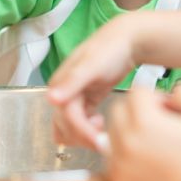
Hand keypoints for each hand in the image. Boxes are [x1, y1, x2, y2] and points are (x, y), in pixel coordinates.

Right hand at [48, 13, 147, 148]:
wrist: (128, 40)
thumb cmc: (110, 48)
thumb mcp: (92, 63)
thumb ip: (72, 81)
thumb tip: (51, 99)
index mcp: (60, 83)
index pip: (66, 116)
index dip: (81, 131)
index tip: (98, 141)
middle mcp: (63, 91)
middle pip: (66, 125)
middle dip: (83, 136)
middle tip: (104, 140)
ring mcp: (74, 96)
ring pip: (70, 127)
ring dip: (83, 135)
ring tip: (102, 129)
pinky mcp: (86, 100)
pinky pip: (80, 122)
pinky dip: (87, 129)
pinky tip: (100, 123)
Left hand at [105, 84, 180, 180]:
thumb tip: (170, 92)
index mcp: (145, 123)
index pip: (136, 92)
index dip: (154, 96)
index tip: (167, 109)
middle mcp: (126, 142)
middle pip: (118, 109)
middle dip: (137, 110)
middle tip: (159, 123)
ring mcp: (118, 164)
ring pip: (112, 132)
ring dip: (128, 130)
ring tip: (153, 141)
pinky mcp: (117, 180)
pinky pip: (112, 155)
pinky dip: (124, 152)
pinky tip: (147, 158)